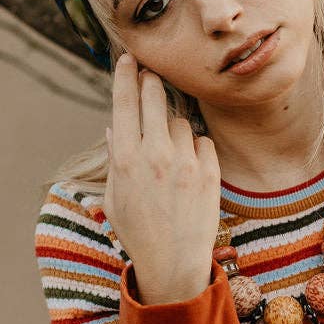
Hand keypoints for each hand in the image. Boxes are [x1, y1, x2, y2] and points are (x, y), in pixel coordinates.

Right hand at [104, 51, 219, 304]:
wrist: (174, 263)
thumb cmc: (138, 232)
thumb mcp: (114, 198)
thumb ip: (115, 159)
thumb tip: (114, 127)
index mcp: (125, 160)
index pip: (124, 104)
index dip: (125, 76)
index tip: (128, 59)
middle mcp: (155, 155)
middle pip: (155, 97)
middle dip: (152, 83)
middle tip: (152, 78)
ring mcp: (185, 162)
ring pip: (179, 122)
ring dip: (173, 128)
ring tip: (169, 156)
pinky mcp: (209, 172)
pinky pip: (202, 141)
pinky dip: (196, 148)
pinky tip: (189, 169)